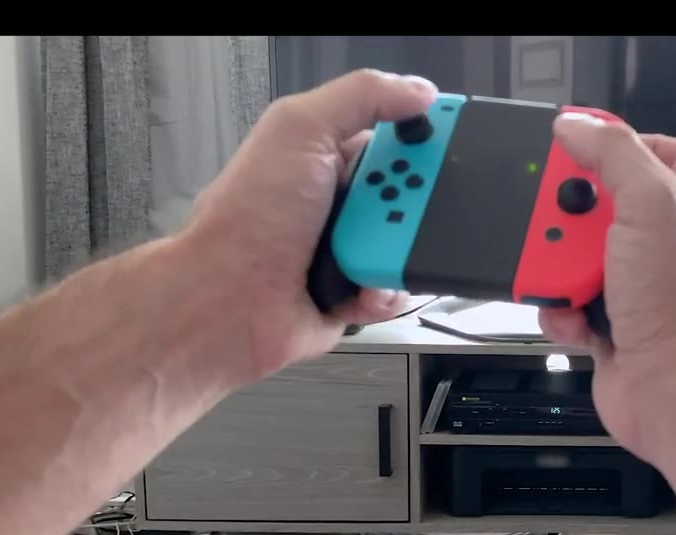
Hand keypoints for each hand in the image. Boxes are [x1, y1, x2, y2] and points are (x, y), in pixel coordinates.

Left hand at [177, 70, 437, 379]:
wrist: (227, 302)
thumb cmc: (248, 218)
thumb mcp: (300, 130)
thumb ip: (362, 97)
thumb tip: (419, 91)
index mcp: (325, 153)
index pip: (394, 134)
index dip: (424, 136)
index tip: (449, 139)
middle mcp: (338, 200)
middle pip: (411, 191)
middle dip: (414, 201)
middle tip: (391, 208)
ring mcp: (347, 248)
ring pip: (409, 243)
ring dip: (398, 251)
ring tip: (368, 254)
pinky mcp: (353, 293)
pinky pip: (396, 289)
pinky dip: (386, 291)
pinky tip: (361, 287)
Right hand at [539, 115, 675, 460]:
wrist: (675, 387)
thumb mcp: (649, 201)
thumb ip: (612, 154)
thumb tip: (577, 126)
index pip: (669, 152)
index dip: (627, 145)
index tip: (587, 145)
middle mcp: (674, 243)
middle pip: (608, 205)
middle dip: (575, 217)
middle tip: (564, 220)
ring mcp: (643, 286)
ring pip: (580, 256)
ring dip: (562, 267)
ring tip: (567, 275)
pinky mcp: (614, 324)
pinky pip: (569, 303)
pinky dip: (562, 310)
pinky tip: (573, 315)